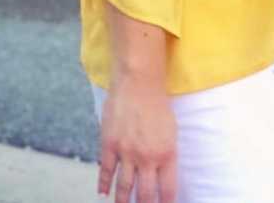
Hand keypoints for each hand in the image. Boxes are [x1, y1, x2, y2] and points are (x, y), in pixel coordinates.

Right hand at [98, 74, 177, 202]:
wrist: (138, 82)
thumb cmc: (158, 104)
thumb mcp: (171, 131)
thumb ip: (166, 154)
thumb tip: (162, 175)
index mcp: (166, 154)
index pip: (167, 191)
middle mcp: (147, 157)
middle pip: (145, 195)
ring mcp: (126, 152)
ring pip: (124, 187)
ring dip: (123, 202)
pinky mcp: (110, 144)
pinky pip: (106, 170)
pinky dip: (104, 184)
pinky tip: (103, 193)